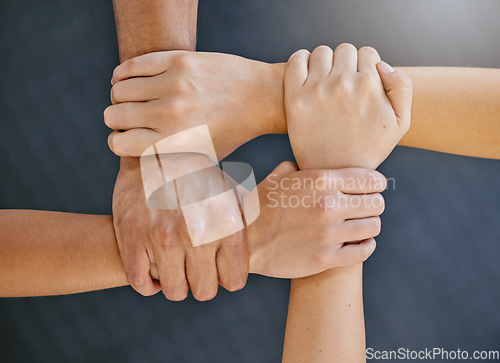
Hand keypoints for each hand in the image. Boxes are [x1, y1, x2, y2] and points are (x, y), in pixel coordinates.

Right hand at [104, 51, 285, 158]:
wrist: (260, 98)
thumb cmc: (231, 132)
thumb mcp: (202, 157)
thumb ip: (169, 160)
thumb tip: (136, 156)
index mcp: (174, 142)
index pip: (118, 143)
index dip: (119, 141)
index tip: (127, 136)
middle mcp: (170, 113)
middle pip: (113, 115)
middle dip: (117, 119)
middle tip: (130, 116)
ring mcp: (173, 84)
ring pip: (118, 89)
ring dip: (120, 96)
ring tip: (133, 98)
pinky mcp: (178, 60)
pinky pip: (132, 65)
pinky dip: (123, 74)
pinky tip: (130, 79)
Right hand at [113, 157, 248, 300]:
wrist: (154, 151)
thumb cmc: (197, 175)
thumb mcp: (229, 190)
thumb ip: (247, 217)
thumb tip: (272, 219)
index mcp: (226, 222)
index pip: (234, 280)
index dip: (228, 276)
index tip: (221, 267)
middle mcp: (197, 233)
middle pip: (205, 291)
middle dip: (204, 282)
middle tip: (198, 267)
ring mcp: (162, 237)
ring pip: (175, 291)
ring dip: (177, 282)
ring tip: (178, 265)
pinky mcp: (132, 238)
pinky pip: (141, 283)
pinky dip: (150, 283)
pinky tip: (157, 269)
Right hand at [247, 161, 385, 277]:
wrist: (244, 242)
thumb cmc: (261, 207)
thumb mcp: (278, 178)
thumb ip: (299, 166)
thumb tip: (306, 162)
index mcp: (320, 180)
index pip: (372, 180)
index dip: (374, 185)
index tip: (369, 190)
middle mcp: (327, 205)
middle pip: (377, 204)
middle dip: (372, 205)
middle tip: (361, 209)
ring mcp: (328, 234)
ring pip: (373, 227)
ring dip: (368, 226)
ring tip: (358, 225)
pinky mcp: (326, 258)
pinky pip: (364, 251)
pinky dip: (365, 246)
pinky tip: (358, 242)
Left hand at [284, 44, 411, 169]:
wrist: (333, 172)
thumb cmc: (368, 148)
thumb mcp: (400, 123)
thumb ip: (402, 87)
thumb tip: (381, 64)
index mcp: (369, 86)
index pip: (367, 53)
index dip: (365, 66)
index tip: (359, 81)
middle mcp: (343, 83)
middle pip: (345, 49)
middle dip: (346, 63)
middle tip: (342, 83)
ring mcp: (317, 89)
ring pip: (322, 52)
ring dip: (325, 62)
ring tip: (325, 80)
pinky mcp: (295, 97)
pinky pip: (296, 60)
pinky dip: (301, 60)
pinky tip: (307, 74)